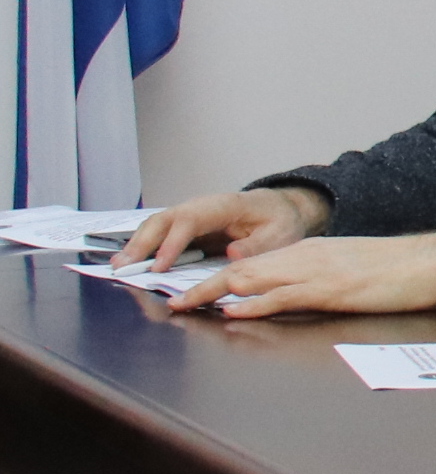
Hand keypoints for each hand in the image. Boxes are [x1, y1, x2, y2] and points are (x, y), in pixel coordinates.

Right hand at [116, 185, 329, 270]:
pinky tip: (129, 262)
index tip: (159, 267)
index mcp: (224, 206)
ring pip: (156, 225)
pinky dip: (143, 246)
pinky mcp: (186, 226)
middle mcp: (201, 206)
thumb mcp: (280, 234)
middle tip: (122, 267)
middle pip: (164, 219)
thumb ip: (258, 245)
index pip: (191, 221)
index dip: (172, 243)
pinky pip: (160, 233)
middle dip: (142, 243)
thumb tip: (232, 254)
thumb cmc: (280, 221)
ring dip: (136, 244)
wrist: (280, 208)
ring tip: (117, 267)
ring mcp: (191, 214)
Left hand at [171, 229, 435, 317]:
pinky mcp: (331, 289)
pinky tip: (233, 311)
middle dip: (200, 286)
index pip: (250, 263)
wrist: (433, 261)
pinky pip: (283, 296)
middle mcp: (305, 257)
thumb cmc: (397, 271)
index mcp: (308, 252)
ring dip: (214, 293)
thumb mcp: (349, 271)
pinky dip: (253, 303)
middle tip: (168, 301)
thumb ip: (315, 282)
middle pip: (240, 269)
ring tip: (183, 305)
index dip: (214, 278)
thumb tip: (287, 300)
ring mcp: (316, 272)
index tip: (188, 292)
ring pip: (252, 279)